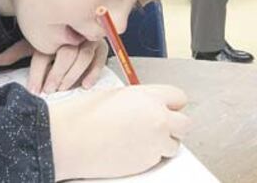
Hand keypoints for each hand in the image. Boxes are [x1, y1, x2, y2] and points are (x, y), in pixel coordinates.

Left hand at [0, 38, 108, 93]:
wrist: (70, 19)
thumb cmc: (49, 38)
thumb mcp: (31, 43)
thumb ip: (15, 53)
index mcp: (51, 33)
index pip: (44, 53)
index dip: (38, 73)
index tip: (34, 90)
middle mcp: (71, 34)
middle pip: (66, 54)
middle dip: (57, 74)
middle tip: (50, 91)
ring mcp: (87, 39)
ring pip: (83, 56)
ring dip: (73, 74)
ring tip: (64, 89)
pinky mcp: (101, 46)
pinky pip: (99, 58)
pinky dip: (93, 72)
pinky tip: (85, 85)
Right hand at [49, 85, 190, 180]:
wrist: (72, 139)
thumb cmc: (85, 115)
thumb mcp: (117, 94)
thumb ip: (141, 98)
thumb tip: (150, 105)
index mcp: (149, 96)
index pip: (179, 97)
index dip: (171, 104)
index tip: (166, 109)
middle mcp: (158, 118)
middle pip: (184, 124)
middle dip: (174, 126)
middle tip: (158, 128)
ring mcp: (155, 142)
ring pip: (174, 145)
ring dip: (163, 143)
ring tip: (140, 141)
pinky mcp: (148, 162)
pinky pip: (158, 159)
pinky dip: (149, 156)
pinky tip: (130, 150)